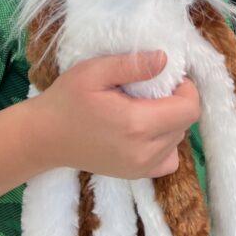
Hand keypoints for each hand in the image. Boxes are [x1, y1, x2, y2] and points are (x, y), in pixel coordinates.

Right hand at [30, 51, 199, 179]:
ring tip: (144, 108)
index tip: (166, 78)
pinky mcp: (136, 175)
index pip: (190, 109)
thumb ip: (132, 65)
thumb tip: (165, 60)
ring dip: (170, 121)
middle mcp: (144, 151)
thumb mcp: (94, 71)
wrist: (45, 137)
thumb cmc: (67, 99)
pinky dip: (165, 144)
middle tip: (151, 90)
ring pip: (178, 140)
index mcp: (137, 124)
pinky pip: (168, 160)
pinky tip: (146, 132)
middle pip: (185, 124)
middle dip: (176, 102)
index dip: (186, 89)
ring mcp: (141, 167)